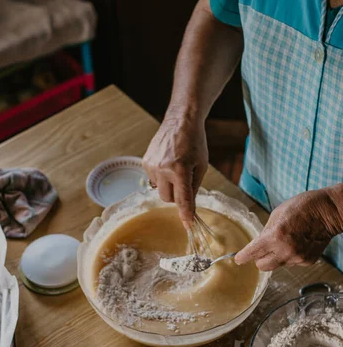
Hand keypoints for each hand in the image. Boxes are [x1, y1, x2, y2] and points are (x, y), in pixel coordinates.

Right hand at [143, 110, 207, 226]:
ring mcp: (152, 166)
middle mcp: (163, 169)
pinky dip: (162, 177)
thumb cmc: (194, 142)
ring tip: (176, 168)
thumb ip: (194, 188)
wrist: (180, 121)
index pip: (182, 199)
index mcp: (180, 170)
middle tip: (184, 183)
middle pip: (167, 199)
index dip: (186, 214)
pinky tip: (167, 163)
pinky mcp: (145, 162)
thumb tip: (189, 207)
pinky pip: (153, 180)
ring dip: (168, 185)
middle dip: (176, 197)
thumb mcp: (201, 166)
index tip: (188, 225)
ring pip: (160, 190)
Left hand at [235, 188, 342, 270]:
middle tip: (262, 250)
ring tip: (286, 241)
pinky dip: (290, 256)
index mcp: (274, 236)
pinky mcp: (307, 261)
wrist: (329, 211)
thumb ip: (266, 231)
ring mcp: (297, 258)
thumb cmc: (302, 207)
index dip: (243, 257)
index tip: (238, 259)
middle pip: (262, 266)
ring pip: (277, 265)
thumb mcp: (277, 214)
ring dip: (276, 257)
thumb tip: (258, 244)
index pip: (252, 253)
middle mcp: (285, 250)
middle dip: (259, 259)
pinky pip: (291, 262)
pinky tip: (298, 243)